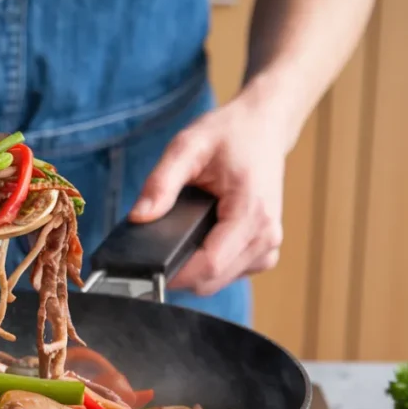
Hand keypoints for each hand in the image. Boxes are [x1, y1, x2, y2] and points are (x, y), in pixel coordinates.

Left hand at [129, 88, 288, 295]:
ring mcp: (268, 247)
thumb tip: (139, 217)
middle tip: (155, 247)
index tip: (147, 268)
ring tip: (180, 235)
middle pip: (212, 280)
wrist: (264, 127)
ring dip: (193, 268)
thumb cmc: (231, 134)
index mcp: (253, 213)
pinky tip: (199, 239)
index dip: (174, 272)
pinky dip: (208, 264)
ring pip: (219, 281)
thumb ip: (161, 183)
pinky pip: (229, 273)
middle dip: (179, 270)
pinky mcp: (264, 251)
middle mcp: (267, 236)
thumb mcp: (187, 147)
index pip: (210, 266)